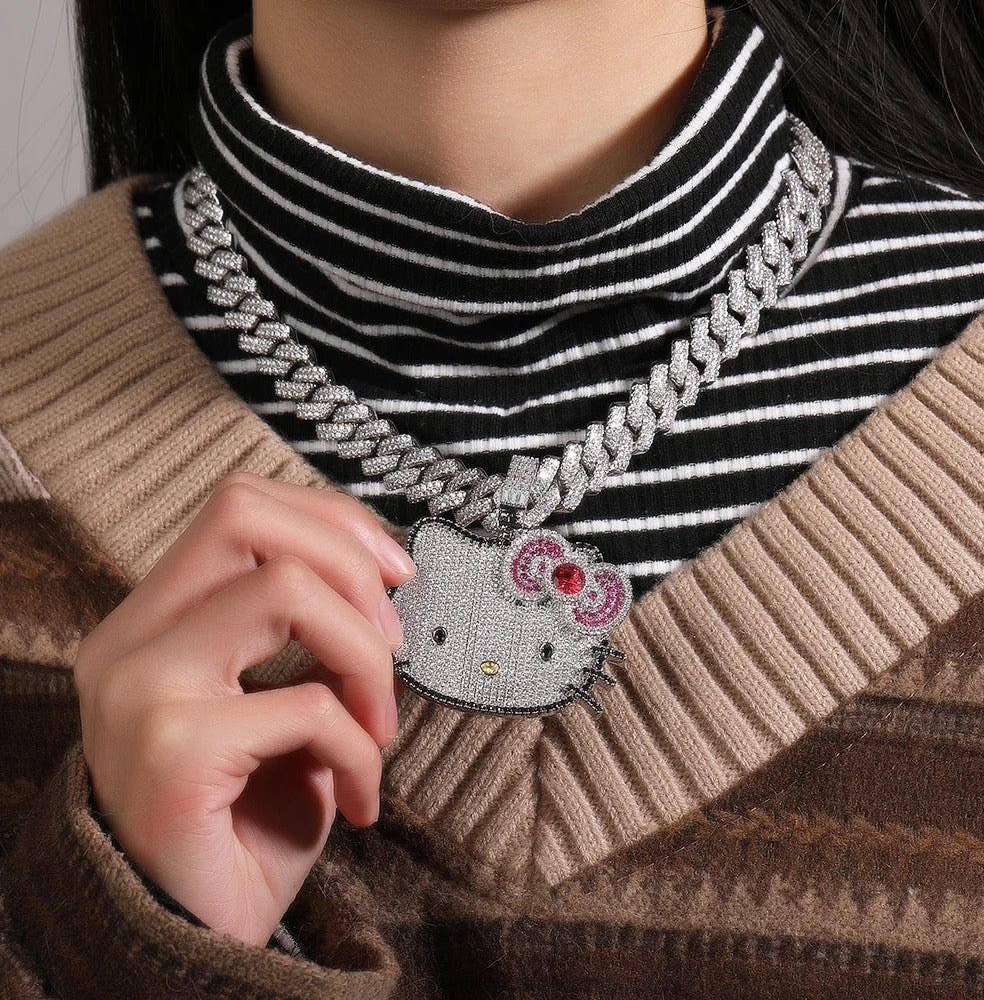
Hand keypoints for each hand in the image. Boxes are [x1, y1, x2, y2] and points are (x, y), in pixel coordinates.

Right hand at [73, 472, 414, 946]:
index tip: (392, 570)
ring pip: (285, 590)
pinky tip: (359, 793)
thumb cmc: (241, 822)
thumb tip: (380, 577)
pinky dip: (362, 749)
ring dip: (365, 655)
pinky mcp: (174, 751)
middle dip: (349, 564)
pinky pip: (309, 707)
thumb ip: (303, 636)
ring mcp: (142, 691)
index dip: (329, 519)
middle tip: (391, 637)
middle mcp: (131, 644)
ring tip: (379, 722)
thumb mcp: (277, 705)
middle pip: (245, 515)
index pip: (238, 507)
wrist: (191, 935)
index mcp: (153, 622)